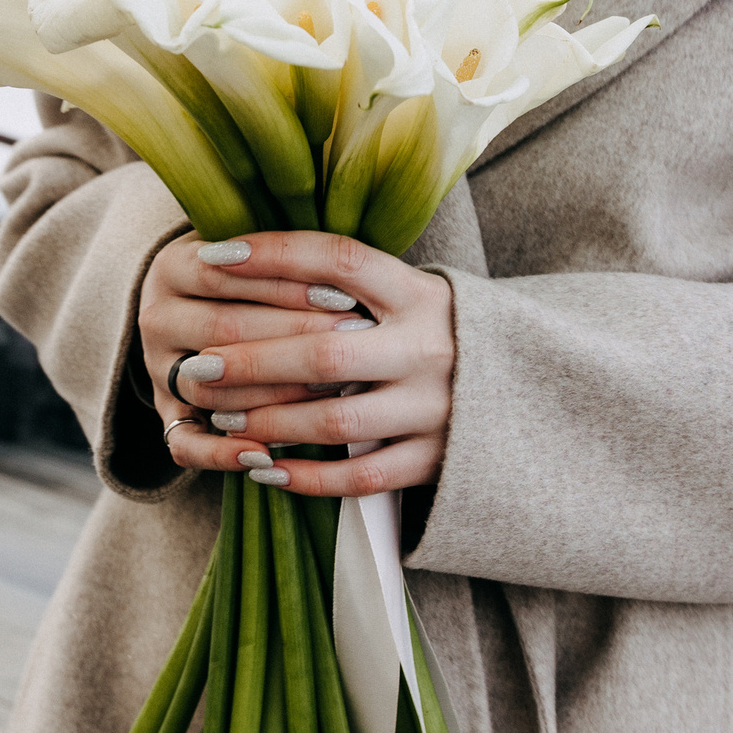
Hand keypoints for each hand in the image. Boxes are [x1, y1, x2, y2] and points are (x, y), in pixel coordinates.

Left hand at [142, 231, 454, 495]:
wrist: (536, 388)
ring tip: (220, 418)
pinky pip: (362, 477)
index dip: (273, 254)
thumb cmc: (443, 331)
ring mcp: (437, 407)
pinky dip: (308, 478)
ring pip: (336, 423)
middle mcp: (430, 347)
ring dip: (268, 422)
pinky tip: (264, 470)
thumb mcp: (414, 291)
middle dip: (250, 360)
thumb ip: (353, 282)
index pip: (338, 259)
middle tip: (196, 366)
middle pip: (323, 353)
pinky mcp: (438, 460)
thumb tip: (252, 257)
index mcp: (421, 293)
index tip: (211, 256)